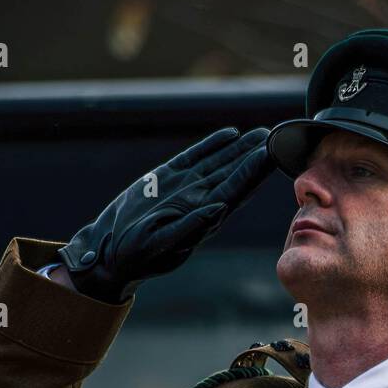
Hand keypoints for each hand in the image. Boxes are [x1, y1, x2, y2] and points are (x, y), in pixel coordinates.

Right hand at [58, 126, 273, 302]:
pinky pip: (194, 157)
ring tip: (261, 133)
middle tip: (276, 137)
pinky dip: (212, 145)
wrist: (111, 251)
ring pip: (218, 163)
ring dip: (240, 149)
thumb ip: (192, 227)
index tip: (270, 153)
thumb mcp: (163, 243)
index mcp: (203, 218)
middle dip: (254, 157)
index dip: (253, 173)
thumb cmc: (137, 254)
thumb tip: (220, 208)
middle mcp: (199, 201)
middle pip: (233, 175)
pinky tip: (229, 134)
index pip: (234, 191)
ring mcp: (184, 188)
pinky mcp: (167, 179)